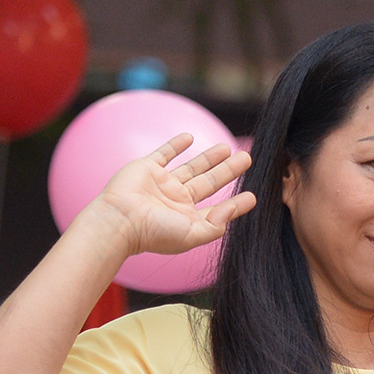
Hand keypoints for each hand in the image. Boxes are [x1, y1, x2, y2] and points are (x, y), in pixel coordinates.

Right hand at [83, 134, 255, 260]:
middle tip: (247, 158)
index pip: (218, 209)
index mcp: (188, 219)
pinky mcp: (147, 168)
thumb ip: (215, 226)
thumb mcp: (192, 236)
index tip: (253, 196)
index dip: (236, 204)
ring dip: (210, 157)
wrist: (120, 220)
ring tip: (227, 148)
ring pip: (192, 166)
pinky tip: (190, 137)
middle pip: (210, 182)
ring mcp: (163, 184)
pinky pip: (164, 153)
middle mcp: (177, 201)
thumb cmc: (155, 233)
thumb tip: (232, 210)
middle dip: (229, 171)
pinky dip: (176, 145)